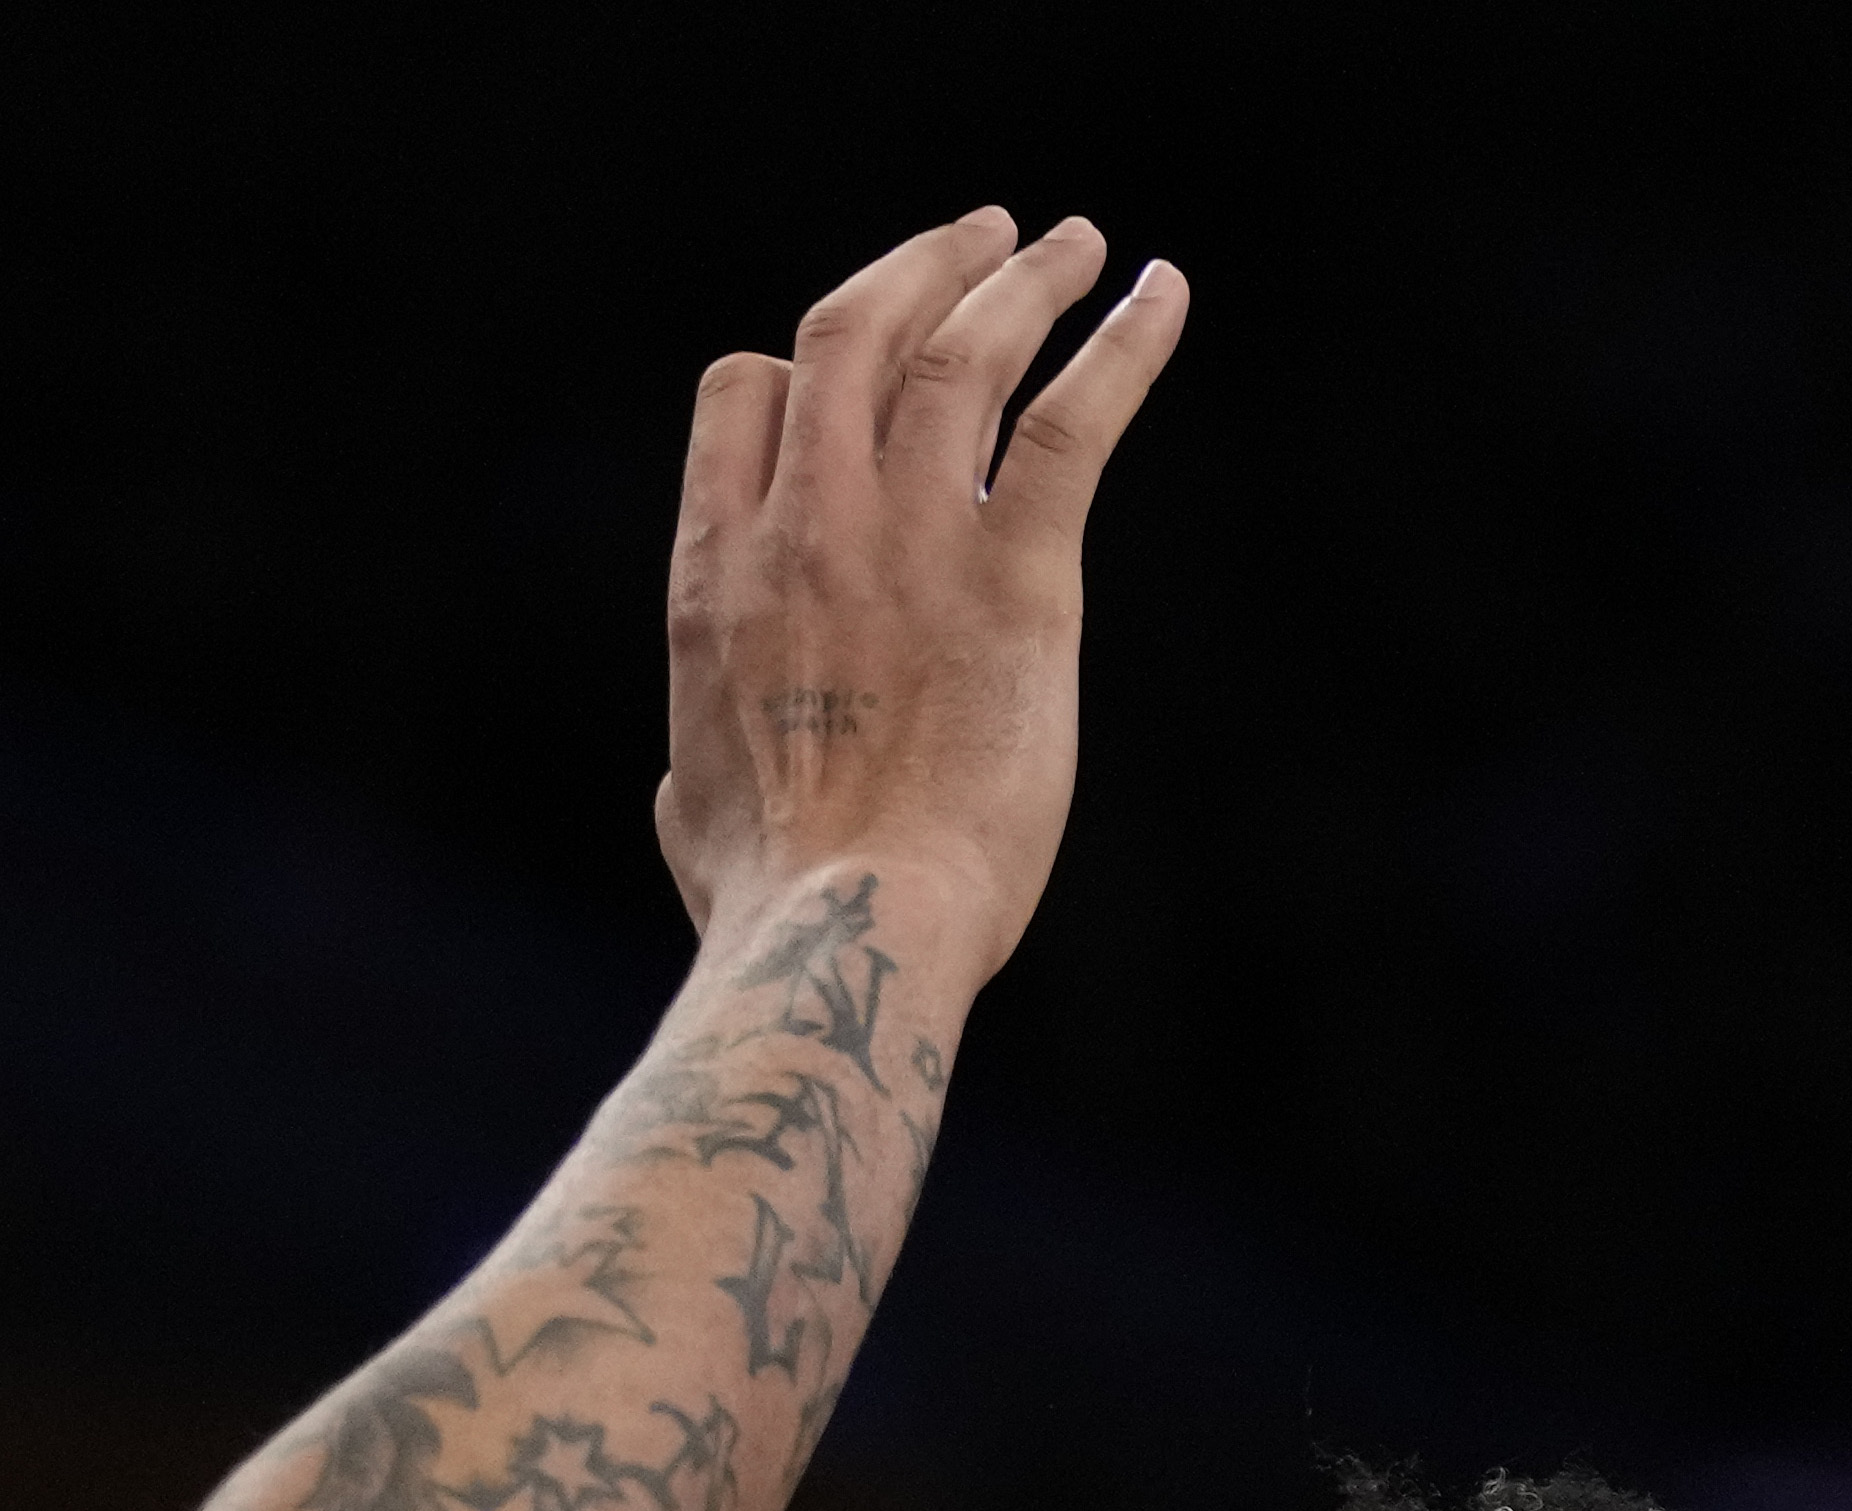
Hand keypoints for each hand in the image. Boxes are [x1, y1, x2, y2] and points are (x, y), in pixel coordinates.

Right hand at [652, 208, 1190, 983]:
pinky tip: (1164, 294)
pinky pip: (1075, 420)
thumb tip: (687, 781)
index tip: (851, 365)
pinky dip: (1126, 342)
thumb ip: (696, 758)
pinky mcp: (1020, 578)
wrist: (850, 931)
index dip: (794, 361)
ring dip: (1019, 277)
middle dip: (917, 267)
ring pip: (962, 348)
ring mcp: (911, 541)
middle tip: (977, 238)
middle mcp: (807, 528)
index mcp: (718, 572)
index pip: (742, 390)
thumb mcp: (691, 809)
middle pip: (851, 332)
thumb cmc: (770, 900)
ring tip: (1065, 243)